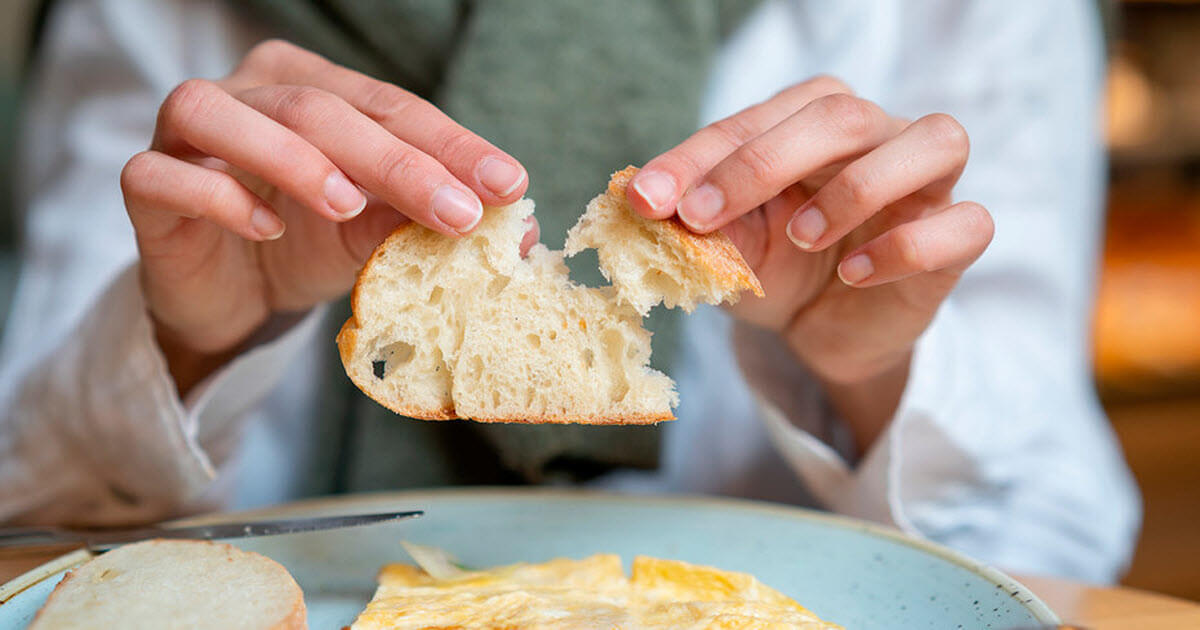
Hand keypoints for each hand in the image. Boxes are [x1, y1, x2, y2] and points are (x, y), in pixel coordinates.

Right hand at [120, 40, 534, 392]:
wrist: (232, 298)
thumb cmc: (308, 246)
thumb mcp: (376, 233)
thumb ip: (426, 221)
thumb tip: (516, 234)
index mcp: (314, 87)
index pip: (390, 105)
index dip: (450, 144)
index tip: (507, 186)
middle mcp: (249, 92)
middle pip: (318, 107)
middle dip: (394, 160)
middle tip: (455, 211)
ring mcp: (187, 134)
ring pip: (222, 113)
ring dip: (292, 157)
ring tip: (348, 205)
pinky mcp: (146, 185)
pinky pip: (164, 175)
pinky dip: (218, 196)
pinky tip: (266, 229)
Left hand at [627, 76, 992, 448]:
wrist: (823, 331)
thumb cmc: (776, 269)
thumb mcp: (726, 248)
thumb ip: (695, 222)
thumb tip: (641, 202)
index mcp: (812, 121)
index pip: (755, 120)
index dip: (696, 158)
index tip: (647, 201)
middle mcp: (878, 135)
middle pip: (841, 113)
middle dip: (761, 161)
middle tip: (702, 215)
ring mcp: (927, 184)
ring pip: (933, 140)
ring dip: (857, 187)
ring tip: (801, 236)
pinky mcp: (957, 238)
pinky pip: (965, 223)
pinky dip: (908, 246)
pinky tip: (855, 275)